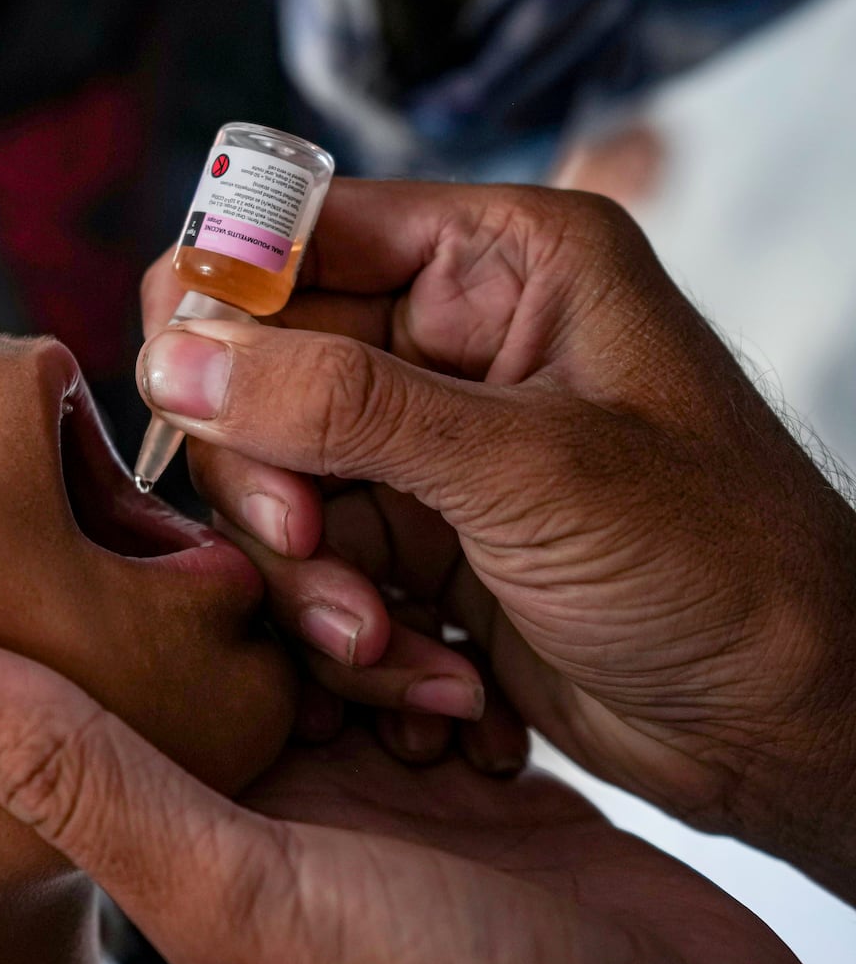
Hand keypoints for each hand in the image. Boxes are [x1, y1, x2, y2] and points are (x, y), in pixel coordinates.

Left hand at [0, 630, 846, 963]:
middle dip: (294, 597)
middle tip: (335, 590)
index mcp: (183, 820)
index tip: (166, 501)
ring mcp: (372, 791)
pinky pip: (439, 672)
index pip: (125, 667)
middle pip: (247, 636)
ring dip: (387, 629)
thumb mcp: (227, 881)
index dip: (139, 582)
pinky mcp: (468, 784)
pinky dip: (458, 664)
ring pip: (348, 640)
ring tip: (419, 665)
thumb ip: (65, 767)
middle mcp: (265, 801)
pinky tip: (476, 687)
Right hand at [138, 179, 855, 896]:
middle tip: (309, 551)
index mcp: (497, 264)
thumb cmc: (720, 566)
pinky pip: (312, 575)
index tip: (196, 402)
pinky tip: (442, 691)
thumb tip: (175, 358)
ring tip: (394, 652)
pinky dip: (351, 644)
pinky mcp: (414, 548)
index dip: (224, 309)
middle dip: (272, 484)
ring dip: (313, 587)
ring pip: (273, 491)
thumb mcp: (527, 468)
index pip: (296, 237)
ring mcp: (424, 453)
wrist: (787, 726)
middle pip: (259, 376)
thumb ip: (339, 405)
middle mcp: (448, 344)